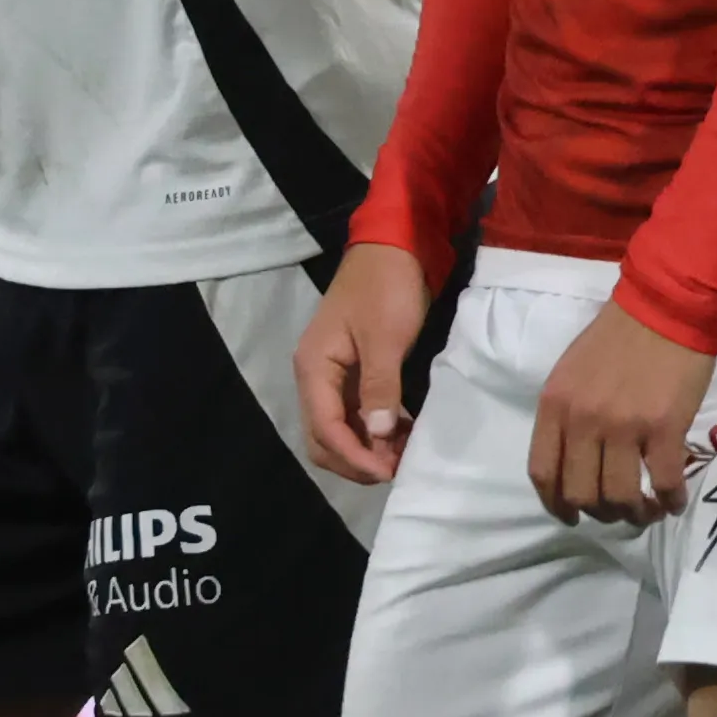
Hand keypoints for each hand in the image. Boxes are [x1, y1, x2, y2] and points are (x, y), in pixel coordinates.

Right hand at [297, 240, 436, 482]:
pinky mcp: (353, 369)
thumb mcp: (386, 337)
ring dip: (367, 447)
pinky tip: (402, 433)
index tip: (388, 472)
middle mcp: (315, 375)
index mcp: (314, 367)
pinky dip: (375, 428)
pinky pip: (356, 411)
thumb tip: (377, 434)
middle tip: (395, 469)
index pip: (325, 429)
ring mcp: (333, 374)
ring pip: (340, 427)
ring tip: (402, 455)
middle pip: (324, 437)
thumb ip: (379, 387)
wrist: (395, 244)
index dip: (355, 456)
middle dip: (355, 459)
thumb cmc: (387, 286)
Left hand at [531, 300, 713, 524]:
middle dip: (600, 513)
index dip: (556, 505)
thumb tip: (578, 458)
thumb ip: (568, 413)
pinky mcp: (663, 428)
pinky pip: (662, 482)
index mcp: (555, 405)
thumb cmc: (619, 335)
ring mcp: (622, 426)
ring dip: (635, 514)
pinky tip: (674, 501)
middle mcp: (582, 421)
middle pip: (580, 494)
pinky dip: (669, 500)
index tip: (573, 515)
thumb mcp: (572, 371)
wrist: (666, 306)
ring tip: (648, 510)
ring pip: (619, 497)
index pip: (543, 473)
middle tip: (619, 510)